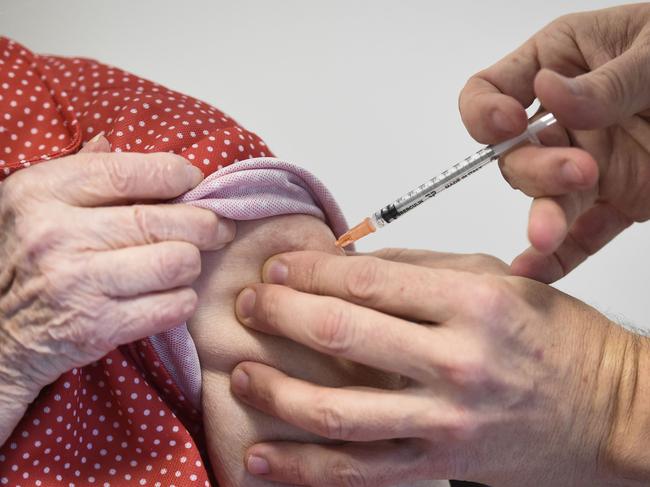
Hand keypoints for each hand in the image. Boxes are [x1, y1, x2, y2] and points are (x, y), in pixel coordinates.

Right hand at [0, 136, 234, 444]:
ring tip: (186, 263)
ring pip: (176, 261)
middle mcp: (56, 234)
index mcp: (42, 192)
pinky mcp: (97, 327)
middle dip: (206, 223)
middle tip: (218, 228)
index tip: (194, 182)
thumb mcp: (34, 204)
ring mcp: (77, 283)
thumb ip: (76, 172)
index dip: (177, 174)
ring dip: (192, 264)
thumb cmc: (28, 260)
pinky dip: (184, 299)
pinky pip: (172, 306)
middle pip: (162, 220)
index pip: (129, 171)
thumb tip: (110, 142)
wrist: (0, 334)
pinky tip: (172, 295)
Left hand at [228, 249, 649, 485]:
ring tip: (241, 374)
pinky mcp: (437, 464)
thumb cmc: (554, 337)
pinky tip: (261, 456)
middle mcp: (456, 362)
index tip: (276, 267)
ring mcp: (444, 421)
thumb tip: (345, 261)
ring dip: (276, 392)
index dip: (309, 271)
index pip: (366, 280)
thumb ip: (418, 266)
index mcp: (472, 303)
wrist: (605, 409)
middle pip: (342, 335)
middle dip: (280, 316)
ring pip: (338, 412)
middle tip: (247, 305)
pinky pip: (358, 471)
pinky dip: (303, 468)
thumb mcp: (495, 278)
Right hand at [459, 4, 649, 281]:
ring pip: (546, 198)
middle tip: (575, 171)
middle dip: (534, 168)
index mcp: (563, 64)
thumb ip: (607, 81)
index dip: (484, 111)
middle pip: (515, 154)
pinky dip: (560, 257)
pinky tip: (539, 270)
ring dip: (543, 217)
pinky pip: (584, 233)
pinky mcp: (618, 199)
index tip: (507, 125)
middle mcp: (568, 118)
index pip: (491, 90)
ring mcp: (590, 162)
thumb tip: (552, 93)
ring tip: (550, 233)